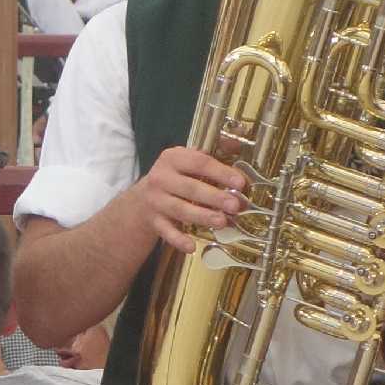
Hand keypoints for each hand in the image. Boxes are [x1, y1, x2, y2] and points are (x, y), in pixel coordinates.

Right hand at [127, 143, 244, 254]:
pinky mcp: (154, 221)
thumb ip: (214, 150)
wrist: (143, 199)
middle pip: (190, 188)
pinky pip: (166, 232)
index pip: (199, 163)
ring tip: (222, 222)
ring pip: (180, 210)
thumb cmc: (176, 177)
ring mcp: (155, 201)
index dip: (221, 172)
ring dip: (202, 216)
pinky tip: (192, 246)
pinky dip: (178, 239)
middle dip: (214, 197)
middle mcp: (160, 177)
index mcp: (172, 158)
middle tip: (235, 205)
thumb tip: (239, 138)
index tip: (240, 182)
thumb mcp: (189, 159)